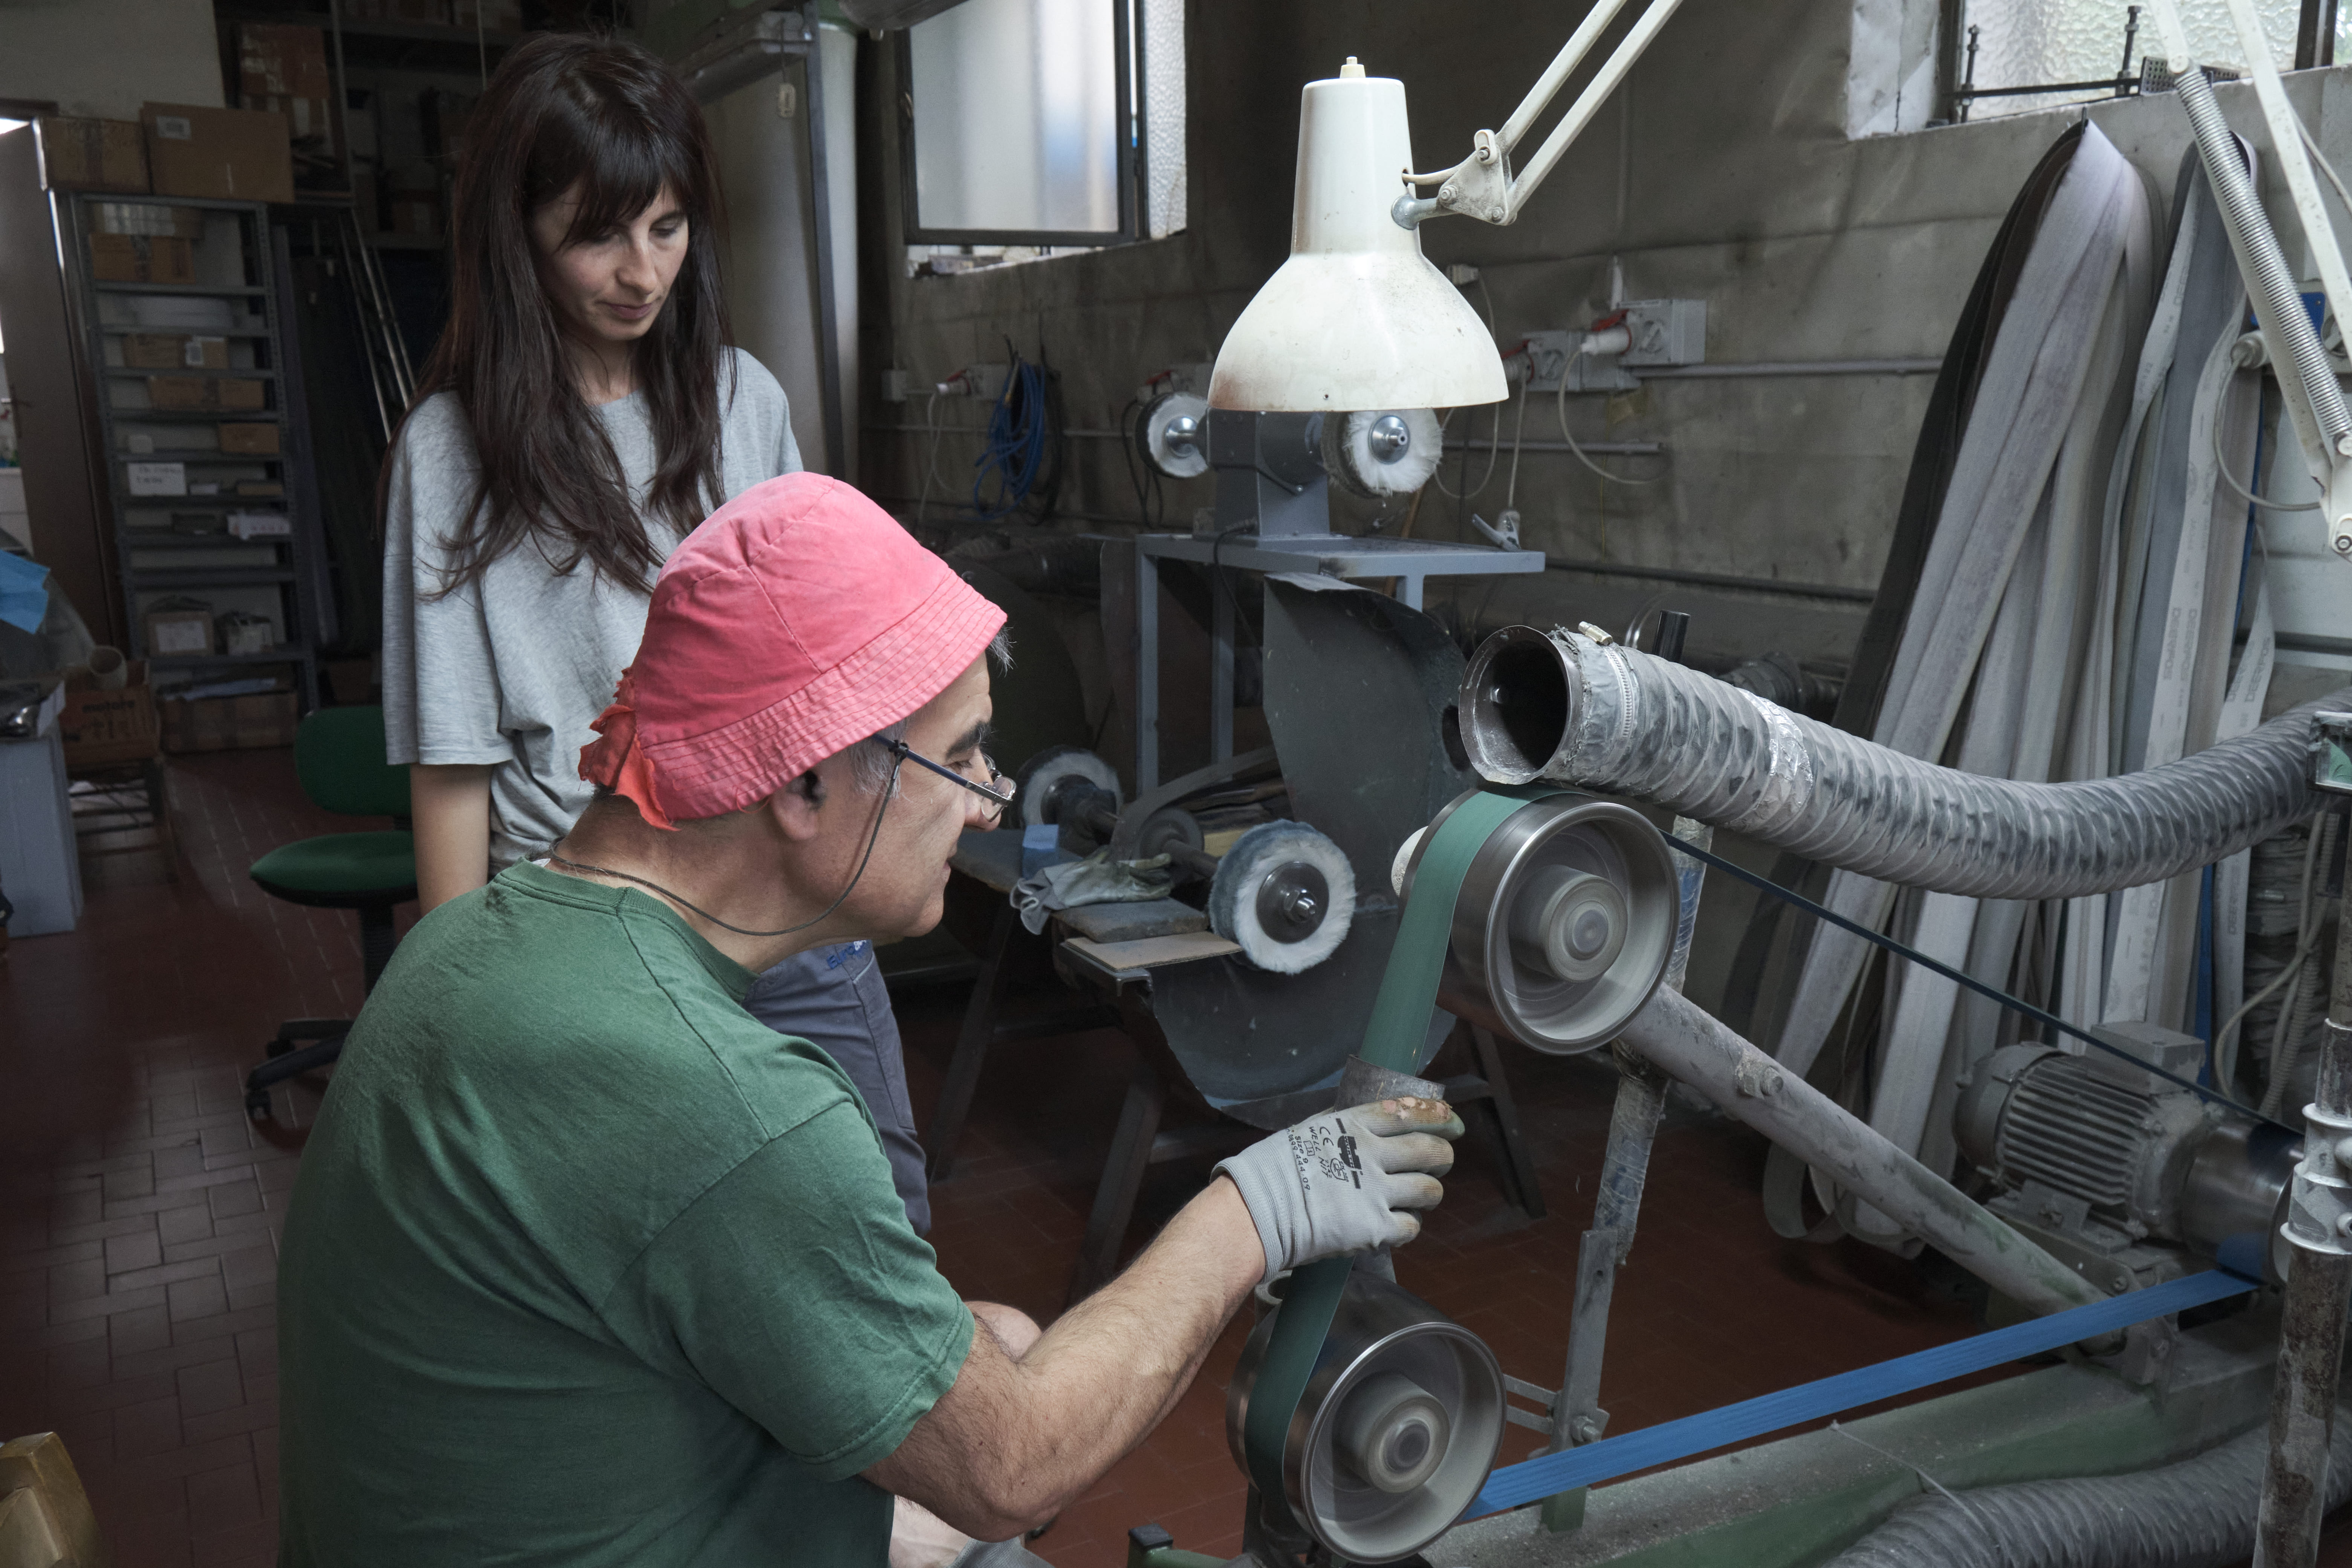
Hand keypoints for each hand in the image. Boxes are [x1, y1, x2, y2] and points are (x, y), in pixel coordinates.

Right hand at [1213, 1097, 1463, 1283]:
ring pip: (1430, 1190)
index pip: (1410, 1112)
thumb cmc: (1274, 1169)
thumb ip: (1342, 1123)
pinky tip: (1395, 1223)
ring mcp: (1375, 1192)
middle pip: (1431, 1150)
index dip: (1438, 1115)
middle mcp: (1370, 1155)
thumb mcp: (1308, 1130)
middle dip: (1443, 1155)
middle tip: (1440, 1160)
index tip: (1451, 1119)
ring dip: (1429, 1193)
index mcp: (1353, 1125)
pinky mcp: (1374, 1228)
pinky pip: (1412, 1226)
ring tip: (1419, 1196)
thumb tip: (1370, 1115)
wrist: (1256, 1211)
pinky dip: (1408, 1225)